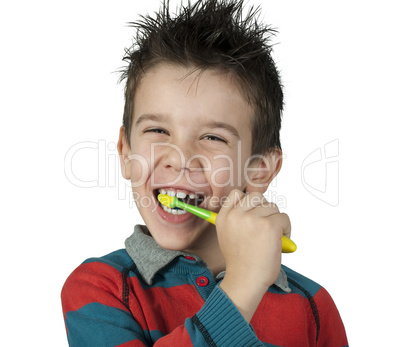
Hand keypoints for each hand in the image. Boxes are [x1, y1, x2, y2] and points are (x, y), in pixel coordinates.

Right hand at [216, 189, 290, 321]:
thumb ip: (236, 219)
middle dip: (264, 208)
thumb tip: (256, 207)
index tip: (254, 213)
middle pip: (256, 196)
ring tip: (274, 236)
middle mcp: (236, 215)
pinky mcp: (269, 225)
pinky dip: (286, 228)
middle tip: (266, 225)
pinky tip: (281, 241)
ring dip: (276, 219)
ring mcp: (252, 219)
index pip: (237, 194)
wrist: (246, 281)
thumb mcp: (227, 236)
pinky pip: (284, 217)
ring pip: (272, 206)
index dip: (248, 202)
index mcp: (223, 217)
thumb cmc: (241, 262)